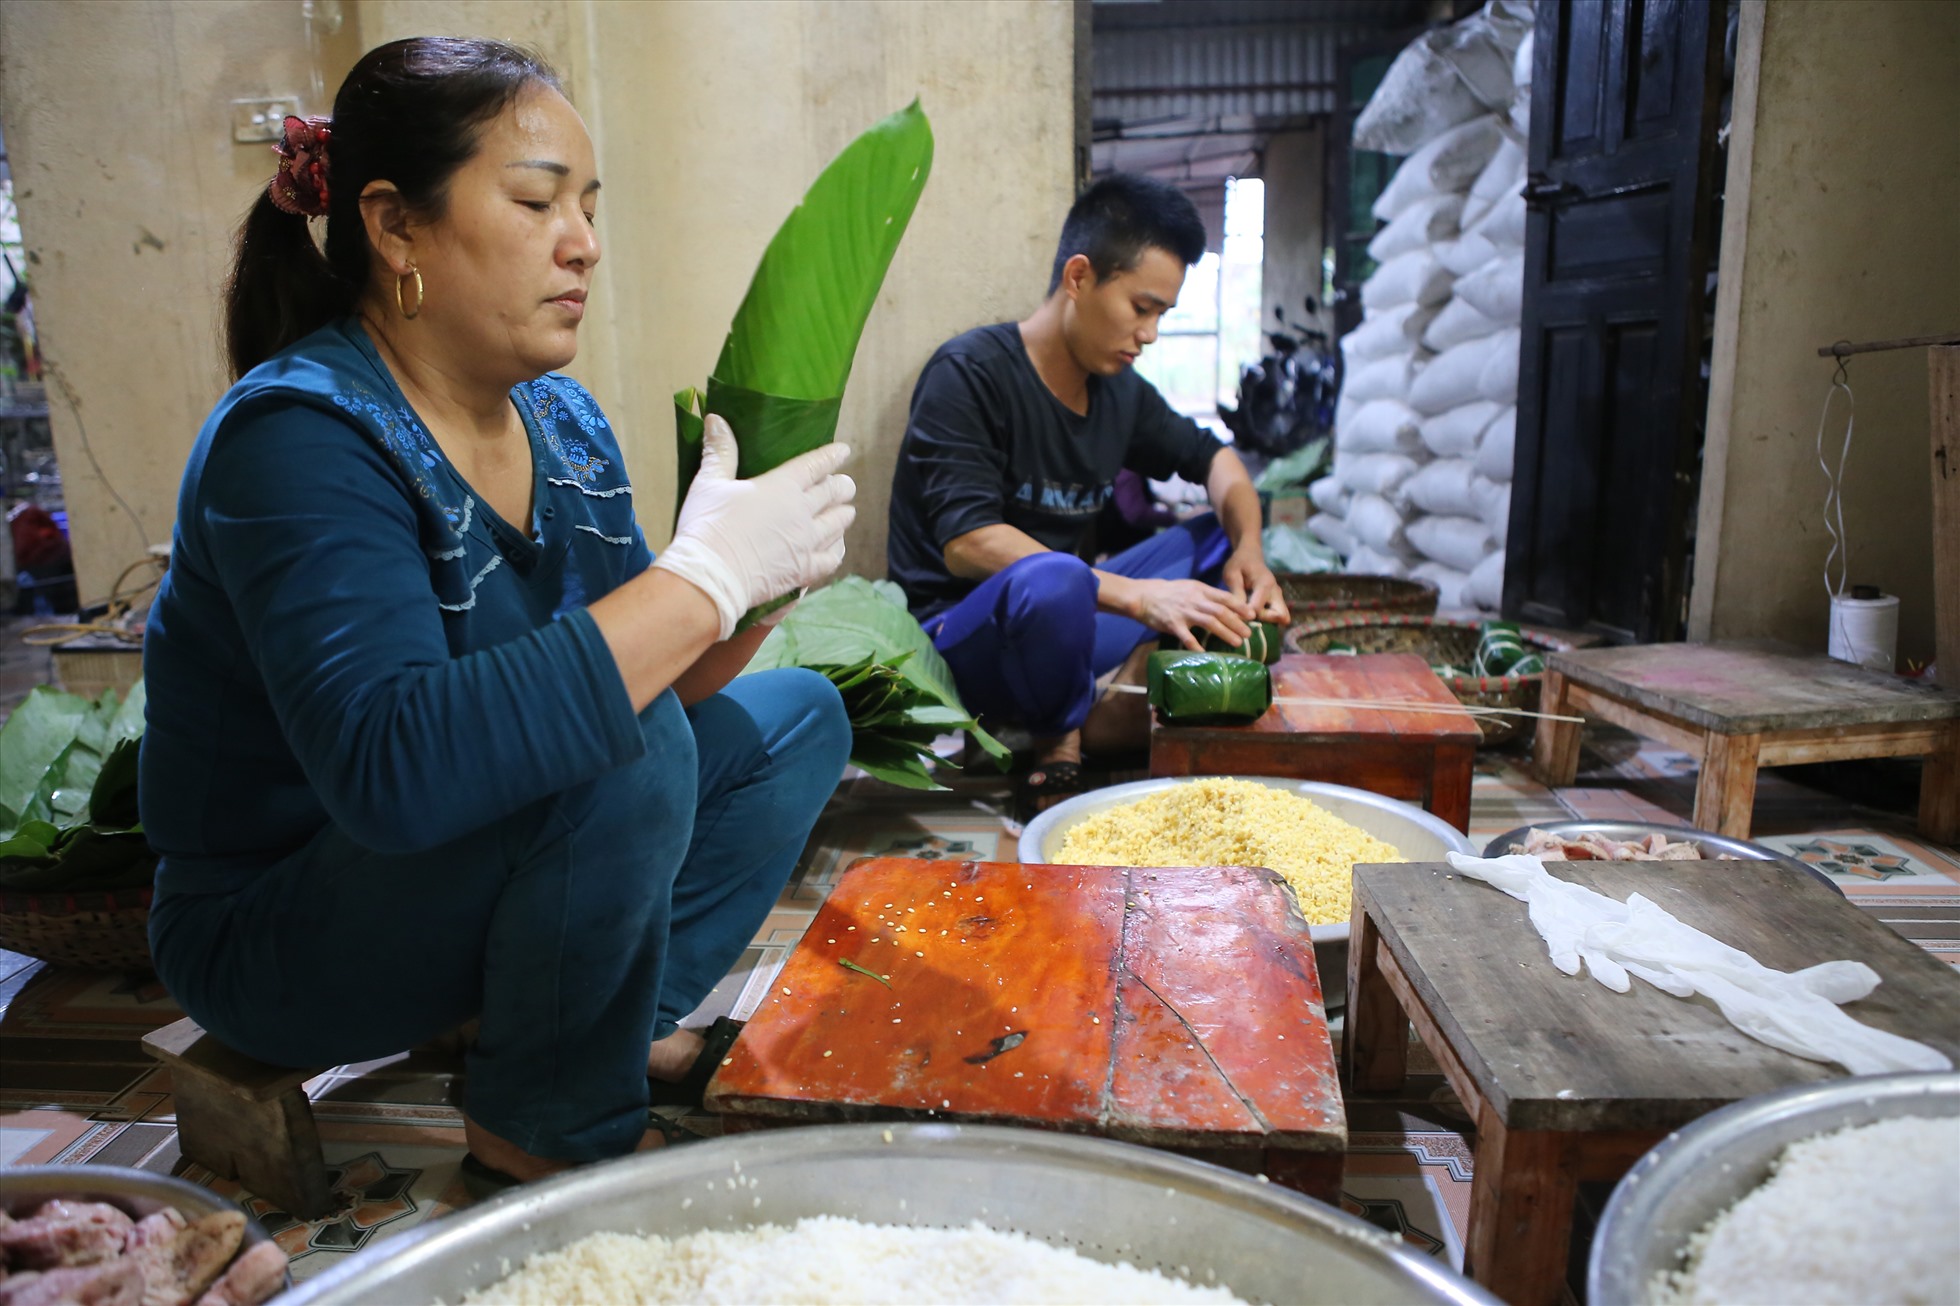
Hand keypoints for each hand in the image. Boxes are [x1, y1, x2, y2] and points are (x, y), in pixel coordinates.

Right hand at [652, 415, 854, 638]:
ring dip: (843, 515)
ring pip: (838, 523)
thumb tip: (715, 419)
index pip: (815, 465)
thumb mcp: (710, 483)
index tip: (844, 451)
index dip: (832, 456)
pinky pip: (832, 558)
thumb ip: (719, 451)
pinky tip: (837, 547)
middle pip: (833, 494)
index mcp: (782, 486)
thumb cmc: (708, 525)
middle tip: (845, 485)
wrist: (711, 576)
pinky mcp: (804, 570)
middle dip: (843, 486)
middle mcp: (802, 512)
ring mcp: (806, 542)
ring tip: (846, 512)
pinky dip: (837, 549)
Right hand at [1127, 577, 1252, 650]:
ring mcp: (1184, 612)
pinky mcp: (1173, 624)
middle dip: (1236, 623)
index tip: (1252, 615)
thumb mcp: (1190, 587)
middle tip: (1248, 634)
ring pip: (1209, 622)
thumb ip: (1207, 595)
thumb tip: (1227, 605)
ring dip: (1225, 633)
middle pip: (1220, 611)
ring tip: (1237, 643)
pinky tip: (1206, 653)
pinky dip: (1196, 645)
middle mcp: (1195, 600)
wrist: (1144, 595)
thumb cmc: (1169, 593)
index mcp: (1200, 590)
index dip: (1239, 606)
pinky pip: (1187, 636)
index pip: (1224, 597)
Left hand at [1222, 548, 1289, 624]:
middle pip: (1281, 616)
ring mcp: (1279, 597)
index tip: (1232, 616)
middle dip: (1265, 622)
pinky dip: (1267, 620)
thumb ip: (1236, 593)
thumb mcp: (1232, 574)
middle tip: (1248, 620)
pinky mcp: (1277, 601)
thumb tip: (1238, 614)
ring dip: (1267, 622)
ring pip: (1282, 617)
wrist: (1250, 554)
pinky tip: (1253, 617)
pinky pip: (1277, 615)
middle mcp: (1276, 592)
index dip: (1244, 617)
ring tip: (1249, 619)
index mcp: (1264, 584)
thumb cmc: (1239, 563)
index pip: (1257, 609)